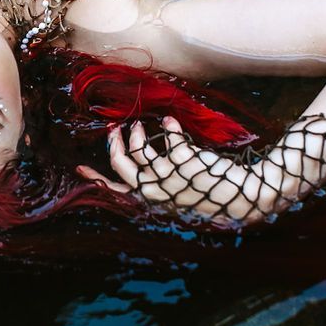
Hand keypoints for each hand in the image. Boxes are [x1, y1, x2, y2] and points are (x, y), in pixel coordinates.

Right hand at [78, 118, 266, 223]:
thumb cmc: (211, 196)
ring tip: (142, 124)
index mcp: (153, 202)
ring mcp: (169, 175)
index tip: (80, 165)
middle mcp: (157, 190)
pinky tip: (173, 124)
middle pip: (121, 163)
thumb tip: (139, 159)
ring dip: (138, 133)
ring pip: (140, 149)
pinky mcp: (183, 159)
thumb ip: (157, 179)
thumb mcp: (179, 193)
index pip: (117, 191)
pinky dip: (170, 128)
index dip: (96, 177)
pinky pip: (169, 136)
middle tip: (115, 128)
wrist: (245, 196)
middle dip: (115, 143)